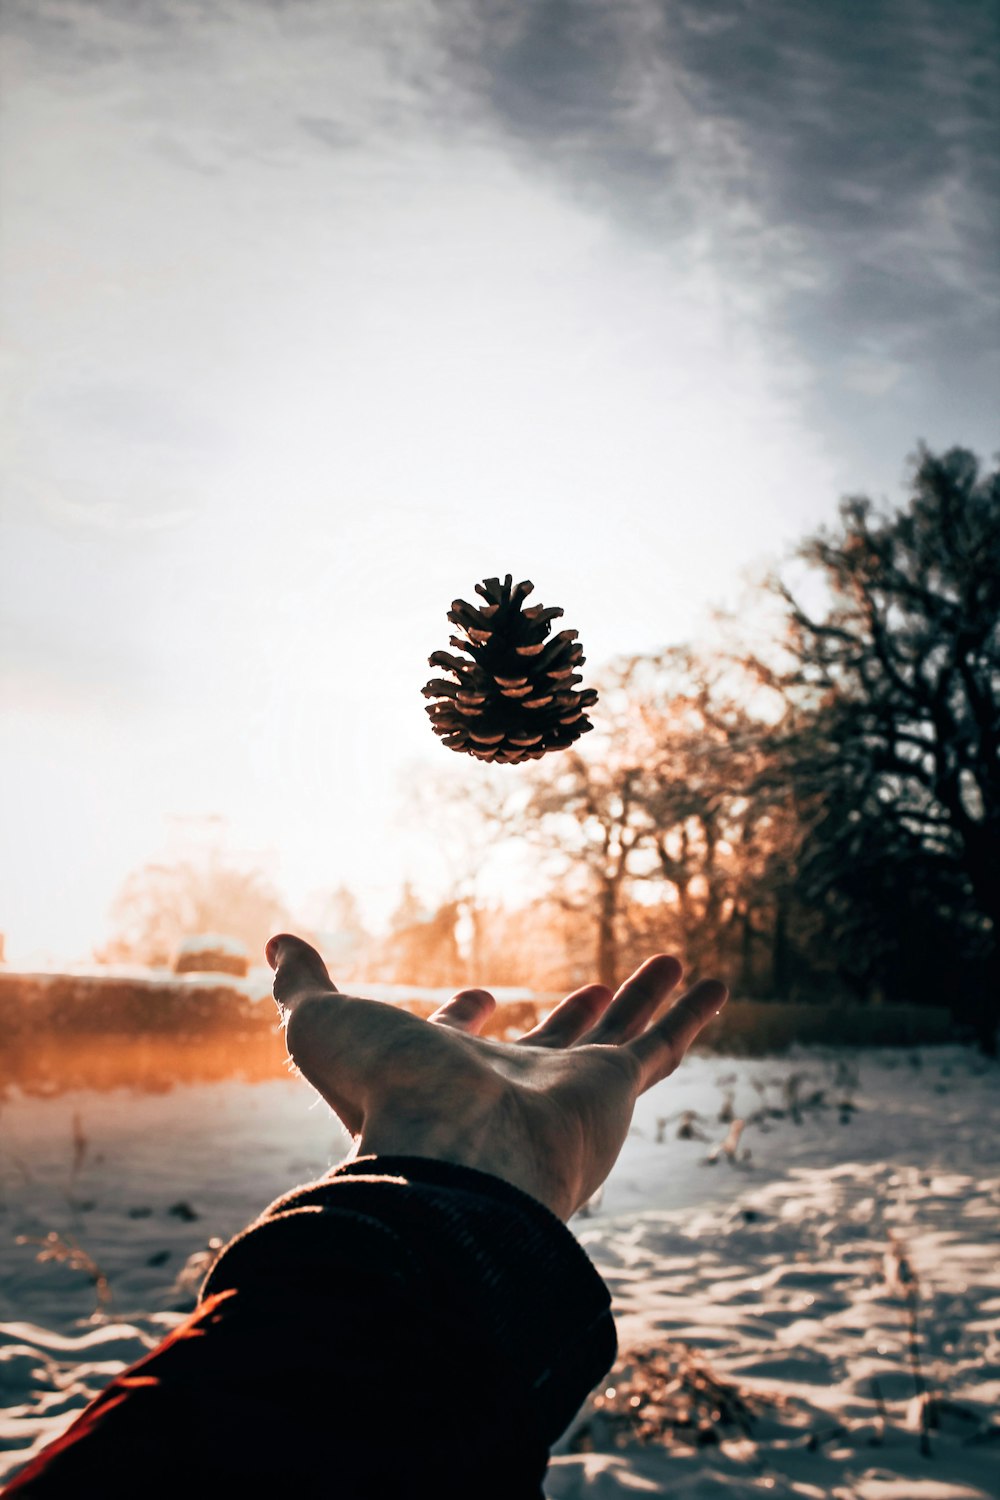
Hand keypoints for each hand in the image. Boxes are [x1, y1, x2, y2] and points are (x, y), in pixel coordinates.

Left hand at [267, 935, 727, 1220]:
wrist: (452, 1155)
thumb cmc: (381, 1094)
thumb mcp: (325, 1023)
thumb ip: (304, 985)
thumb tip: (276, 943)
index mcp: (446, 1078)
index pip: (463, 1041)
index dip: (466, 1016)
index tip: (479, 998)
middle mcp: (511, 1090)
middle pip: (551, 1043)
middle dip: (571, 1016)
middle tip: (592, 990)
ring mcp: (567, 1091)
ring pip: (620, 1037)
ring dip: (646, 999)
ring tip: (675, 962)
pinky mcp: (614, 1090)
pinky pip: (662, 1045)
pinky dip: (691, 1014)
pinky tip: (715, 983)